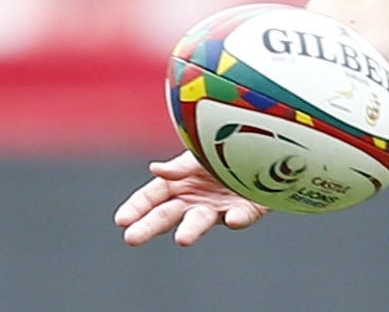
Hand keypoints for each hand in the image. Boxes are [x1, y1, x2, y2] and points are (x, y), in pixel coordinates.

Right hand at [113, 150, 267, 246]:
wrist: (266, 149)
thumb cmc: (227, 149)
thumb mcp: (198, 152)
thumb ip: (179, 167)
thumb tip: (154, 169)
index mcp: (181, 184)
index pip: (152, 197)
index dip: (137, 207)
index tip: (122, 220)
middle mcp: (196, 199)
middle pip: (168, 214)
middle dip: (149, 226)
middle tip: (132, 238)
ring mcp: (220, 207)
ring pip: (202, 220)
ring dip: (192, 229)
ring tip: (182, 239)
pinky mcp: (247, 209)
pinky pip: (242, 216)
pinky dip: (238, 218)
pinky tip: (233, 219)